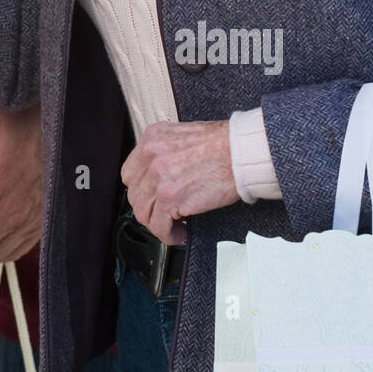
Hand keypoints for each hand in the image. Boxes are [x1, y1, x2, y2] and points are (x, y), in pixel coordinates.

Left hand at [120, 120, 239, 245]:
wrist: (242, 152)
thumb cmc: (224, 145)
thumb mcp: (184, 136)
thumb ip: (167, 152)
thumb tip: (161, 175)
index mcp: (153, 138)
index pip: (131, 172)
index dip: (142, 190)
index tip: (152, 198)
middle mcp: (151, 155)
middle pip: (134, 193)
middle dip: (149, 208)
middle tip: (165, 214)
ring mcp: (158, 176)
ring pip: (143, 212)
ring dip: (158, 223)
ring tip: (174, 226)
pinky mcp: (170, 197)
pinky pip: (158, 226)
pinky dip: (168, 235)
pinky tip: (180, 233)